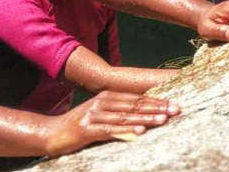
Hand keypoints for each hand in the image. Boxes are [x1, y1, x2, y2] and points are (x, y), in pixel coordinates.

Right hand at [46, 91, 179, 156]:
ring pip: (125, 117)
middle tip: (176, 109)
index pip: (136, 98)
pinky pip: (111, 131)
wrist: (52, 133)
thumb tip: (144, 115)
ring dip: (146, 119)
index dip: (156, 100)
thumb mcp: (100, 114)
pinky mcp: (88, 130)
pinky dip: (126, 131)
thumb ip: (119, 112)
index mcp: (107, 96)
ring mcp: (94, 115)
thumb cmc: (80, 126)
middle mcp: (101, 102)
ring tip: (163, 119)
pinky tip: (140, 132)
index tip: (174, 104)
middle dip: (157, 108)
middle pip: (134, 105)